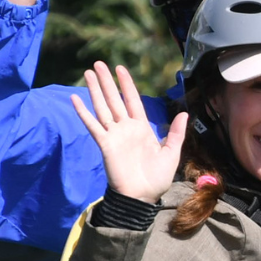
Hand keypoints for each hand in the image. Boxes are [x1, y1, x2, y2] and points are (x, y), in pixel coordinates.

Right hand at [70, 61, 187, 203]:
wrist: (142, 196)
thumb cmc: (157, 178)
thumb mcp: (171, 153)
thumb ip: (176, 133)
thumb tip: (185, 112)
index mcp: (141, 128)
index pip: (132, 100)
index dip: (127, 84)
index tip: (120, 68)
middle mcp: (126, 128)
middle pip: (114, 99)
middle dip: (107, 81)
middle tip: (98, 63)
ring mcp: (114, 135)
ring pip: (102, 107)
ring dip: (95, 90)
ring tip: (88, 73)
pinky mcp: (105, 144)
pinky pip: (93, 125)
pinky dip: (83, 112)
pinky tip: (75, 99)